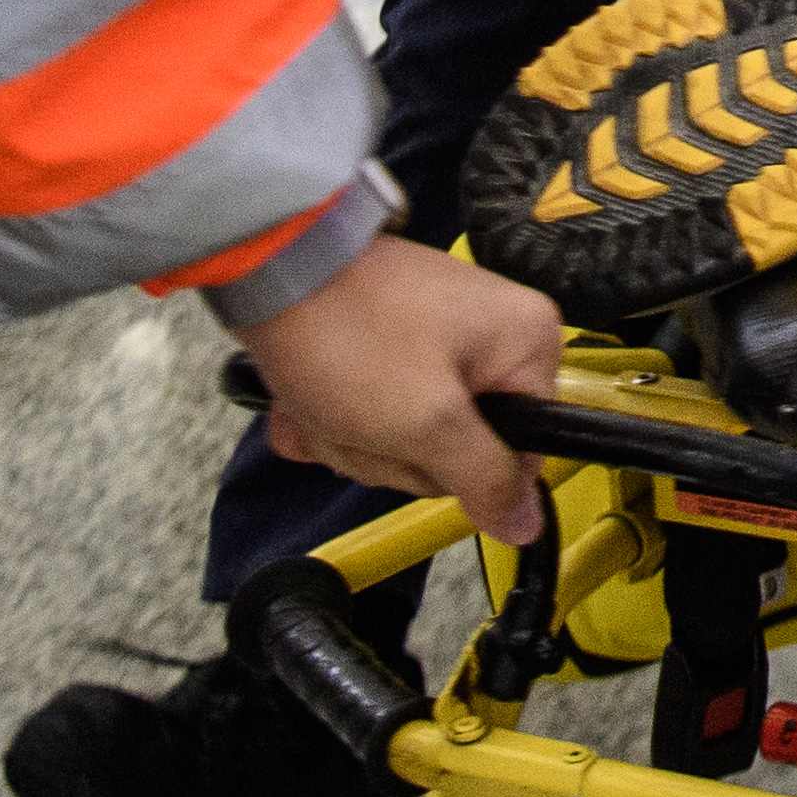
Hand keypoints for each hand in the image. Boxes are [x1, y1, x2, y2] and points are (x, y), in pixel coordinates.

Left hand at [233, 234, 562, 545]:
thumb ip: (484, 480)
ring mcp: (438, 335)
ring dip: (355, 438)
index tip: (418, 448)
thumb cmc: (351, 335)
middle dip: (394, 452)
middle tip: (363, 421)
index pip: (522, 452)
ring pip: (409, 436)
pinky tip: (310, 399)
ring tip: (326, 404)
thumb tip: (527, 524)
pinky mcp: (391, 341)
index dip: (465, 473)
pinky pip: (378, 408)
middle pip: (460, 449)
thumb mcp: (426, 423)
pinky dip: (337, 416)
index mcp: (524, 344)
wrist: (269, 271)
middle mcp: (492, 334)